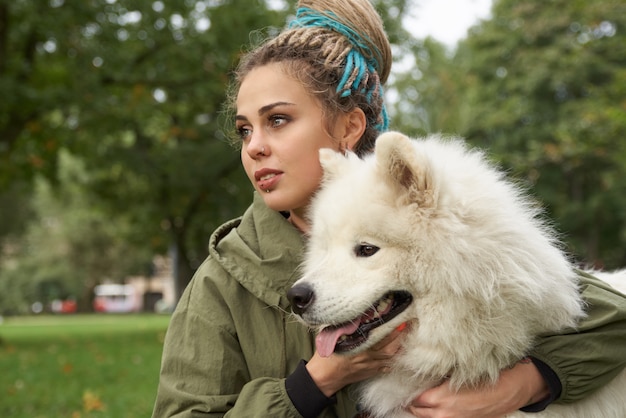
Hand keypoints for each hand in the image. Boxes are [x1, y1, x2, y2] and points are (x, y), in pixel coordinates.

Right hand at [306, 324, 406, 396]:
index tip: (399, 315)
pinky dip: (393, 359)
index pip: (380, 333)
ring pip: (390, 355)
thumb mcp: (331, 335)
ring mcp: (370, 365)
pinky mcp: (369, 372)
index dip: (391, 325)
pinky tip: (398, 352)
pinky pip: (386, 366)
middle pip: (390, 345)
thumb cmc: (326, 355)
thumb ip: (344, 326)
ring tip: (406, 334)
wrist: (324, 377)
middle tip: (408, 323)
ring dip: (399, 345)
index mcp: (359, 346)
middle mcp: (367, 356)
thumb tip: (355, 315)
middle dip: (400, 334)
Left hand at [407, 358, 549, 417]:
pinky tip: (435, 405)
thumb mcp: (459, 372)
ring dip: (422, 409)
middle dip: (412, 402)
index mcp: (443, 399)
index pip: (415, 399)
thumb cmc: (487, 376)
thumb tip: (422, 373)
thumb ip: (439, 376)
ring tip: (419, 398)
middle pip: (417, 411)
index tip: (403, 384)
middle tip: (408, 391)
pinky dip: (434, 414)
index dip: (407, 392)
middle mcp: (446, 414)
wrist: (512, 389)